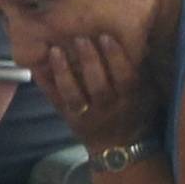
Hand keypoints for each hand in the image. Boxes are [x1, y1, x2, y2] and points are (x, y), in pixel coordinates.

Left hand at [32, 32, 162, 154]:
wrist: (118, 149)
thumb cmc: (135, 113)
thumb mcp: (146, 94)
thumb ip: (141, 70)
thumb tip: (134, 34)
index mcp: (130, 100)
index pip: (125, 78)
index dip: (116, 58)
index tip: (106, 36)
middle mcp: (108, 109)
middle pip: (99, 86)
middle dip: (89, 61)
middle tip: (79, 38)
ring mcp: (87, 116)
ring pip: (74, 96)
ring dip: (63, 72)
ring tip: (55, 51)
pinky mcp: (69, 119)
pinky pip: (56, 102)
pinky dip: (46, 84)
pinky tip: (37, 66)